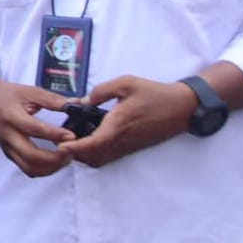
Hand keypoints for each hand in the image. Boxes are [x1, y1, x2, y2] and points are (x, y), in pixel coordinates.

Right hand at [0, 63, 73, 177]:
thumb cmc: (7, 95)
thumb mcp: (29, 91)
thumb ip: (52, 99)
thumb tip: (75, 104)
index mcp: (11, 116)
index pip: (34, 129)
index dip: (55, 134)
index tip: (71, 136)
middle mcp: (8, 135)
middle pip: (31, 156)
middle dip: (55, 158)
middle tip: (71, 151)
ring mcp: (8, 147)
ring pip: (30, 168)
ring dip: (51, 167)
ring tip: (65, 158)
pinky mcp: (10, 154)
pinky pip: (28, 169)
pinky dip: (44, 170)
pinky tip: (55, 161)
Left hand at [59, 75, 199, 168]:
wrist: (182, 107)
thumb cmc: (155, 94)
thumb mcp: (126, 83)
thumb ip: (101, 90)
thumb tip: (83, 100)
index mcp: (118, 124)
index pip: (93, 143)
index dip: (75, 148)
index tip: (60, 146)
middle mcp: (122, 139)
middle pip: (92, 156)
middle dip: (75, 153)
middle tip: (61, 140)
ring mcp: (128, 146)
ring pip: (100, 159)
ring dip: (84, 155)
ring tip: (71, 141)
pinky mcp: (133, 147)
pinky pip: (109, 156)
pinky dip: (95, 153)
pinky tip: (88, 139)